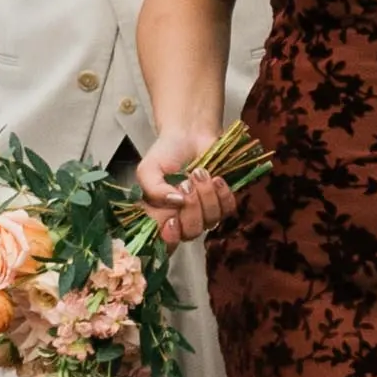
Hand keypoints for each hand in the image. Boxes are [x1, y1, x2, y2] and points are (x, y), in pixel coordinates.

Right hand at [135, 127, 236, 246]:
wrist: (189, 134)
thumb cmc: (166, 153)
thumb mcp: (148, 169)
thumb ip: (152, 189)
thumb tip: (175, 202)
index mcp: (160, 217)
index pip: (165, 241)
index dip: (170, 236)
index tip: (171, 220)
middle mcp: (182, 220)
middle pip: (190, 232)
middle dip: (190, 208)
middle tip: (185, 183)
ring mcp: (204, 213)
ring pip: (210, 221)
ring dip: (206, 196)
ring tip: (199, 172)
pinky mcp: (222, 203)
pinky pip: (227, 210)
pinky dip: (223, 194)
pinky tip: (216, 179)